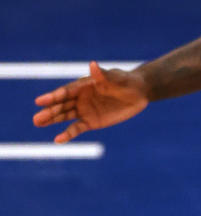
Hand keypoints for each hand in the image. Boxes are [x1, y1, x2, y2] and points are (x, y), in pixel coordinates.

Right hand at [33, 61, 148, 142]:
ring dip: (52, 120)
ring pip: (65, 116)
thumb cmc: (126, 81)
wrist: (138, 93)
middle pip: (62, 105)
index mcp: (83, 85)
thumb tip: (93, 65)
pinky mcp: (92, 122)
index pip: (65, 92)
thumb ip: (104, 75)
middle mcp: (80, 98)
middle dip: (49, 112)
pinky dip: (68, 134)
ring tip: (37, 123)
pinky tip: (57, 140)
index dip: (53, 97)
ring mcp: (85, 110)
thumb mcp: (116, 78)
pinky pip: (77, 128)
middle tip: (36, 119)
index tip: (39, 101)